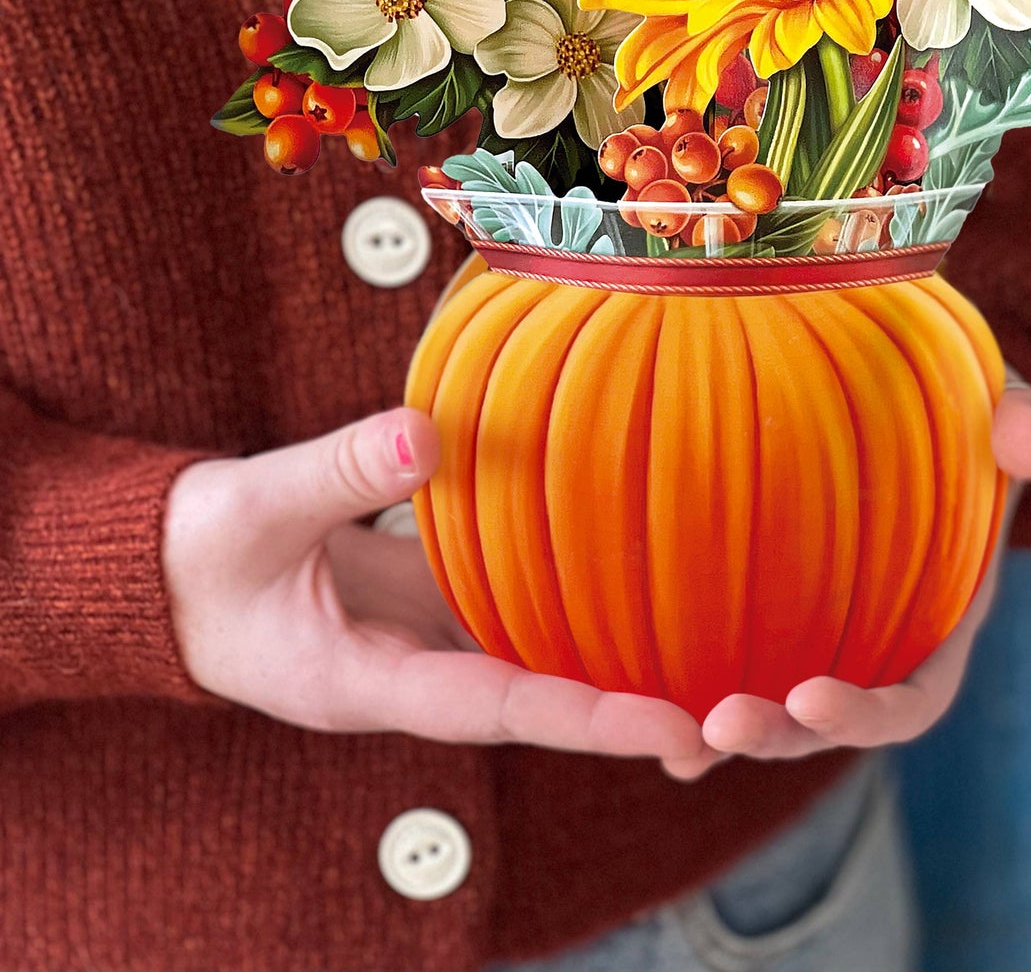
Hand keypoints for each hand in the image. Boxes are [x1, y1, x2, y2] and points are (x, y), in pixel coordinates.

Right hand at [162, 407, 710, 764]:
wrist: (169, 571)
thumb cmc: (198, 552)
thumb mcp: (253, 508)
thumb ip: (335, 472)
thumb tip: (425, 434)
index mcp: (367, 683)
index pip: (494, 707)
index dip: (582, 719)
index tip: (666, 727)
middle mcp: (414, 674)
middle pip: (537, 703)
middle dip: (625, 714)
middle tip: (730, 715)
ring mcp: (427, 640)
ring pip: (534, 657)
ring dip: (611, 660)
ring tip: (711, 658)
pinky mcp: (432, 600)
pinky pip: (513, 605)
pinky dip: (569, 595)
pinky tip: (630, 569)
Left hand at [666, 379, 1030, 780]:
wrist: (906, 387)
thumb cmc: (963, 400)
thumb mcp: (1005, 402)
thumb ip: (1026, 420)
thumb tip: (1025, 437)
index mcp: (941, 621)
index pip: (911, 699)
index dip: (866, 713)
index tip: (810, 696)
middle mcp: (878, 645)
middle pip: (828, 723)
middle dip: (779, 736)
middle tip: (719, 727)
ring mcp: (819, 633)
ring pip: (773, 706)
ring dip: (726, 730)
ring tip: (675, 741)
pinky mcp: (763, 607)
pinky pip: (725, 660)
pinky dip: (684, 694)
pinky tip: (630, 708)